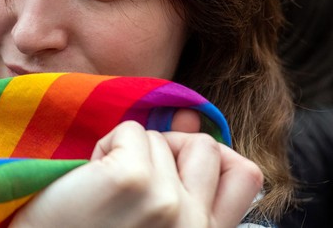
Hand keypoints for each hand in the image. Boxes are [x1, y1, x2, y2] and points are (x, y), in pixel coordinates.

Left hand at [10, 119, 262, 227]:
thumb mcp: (147, 217)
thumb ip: (181, 180)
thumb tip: (191, 115)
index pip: (247, 175)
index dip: (214, 158)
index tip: (175, 164)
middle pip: (207, 147)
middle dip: (166, 150)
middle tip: (129, 178)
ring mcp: (167, 205)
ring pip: (161, 137)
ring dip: (126, 151)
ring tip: (100, 188)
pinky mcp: (132, 181)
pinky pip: (128, 131)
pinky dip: (103, 146)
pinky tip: (85, 181)